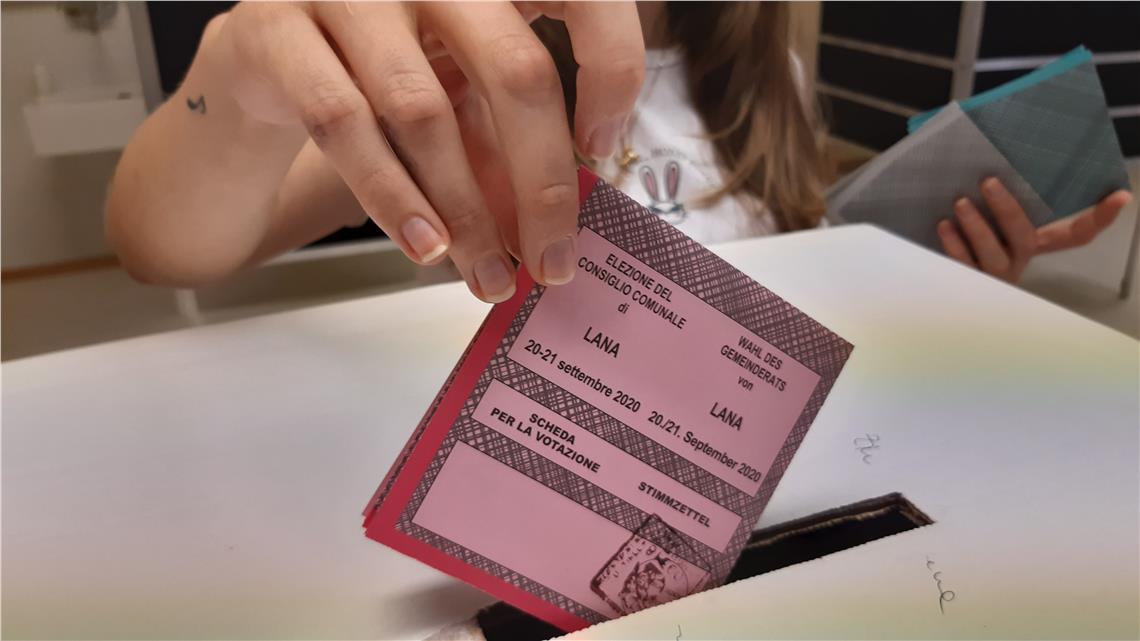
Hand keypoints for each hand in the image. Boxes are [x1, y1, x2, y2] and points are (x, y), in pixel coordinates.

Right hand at [209, 2, 644, 301]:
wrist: (263, 55)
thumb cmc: (383, 70)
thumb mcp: (461, 89)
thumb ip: (507, 136)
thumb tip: (560, 220)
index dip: (612, 66)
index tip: (603, 147)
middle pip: (513, 70)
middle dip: (543, 182)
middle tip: (553, 260)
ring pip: (425, 111)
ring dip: (466, 211)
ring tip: (489, 276)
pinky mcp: (278, 32)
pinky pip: (344, 124)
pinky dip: (392, 197)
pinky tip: (426, 247)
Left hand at [937, 177, 1132, 282]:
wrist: (939, 272)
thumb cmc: (969, 227)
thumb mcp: (990, 208)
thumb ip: (1002, 186)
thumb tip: (993, 141)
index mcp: (1034, 240)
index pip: (1077, 233)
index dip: (1101, 217)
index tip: (1120, 196)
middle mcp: (1018, 258)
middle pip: (1025, 238)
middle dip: (1007, 210)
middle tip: (988, 182)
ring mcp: (994, 274)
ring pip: (993, 256)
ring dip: (977, 228)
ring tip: (960, 203)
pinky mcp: (967, 282)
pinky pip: (963, 266)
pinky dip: (953, 245)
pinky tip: (945, 226)